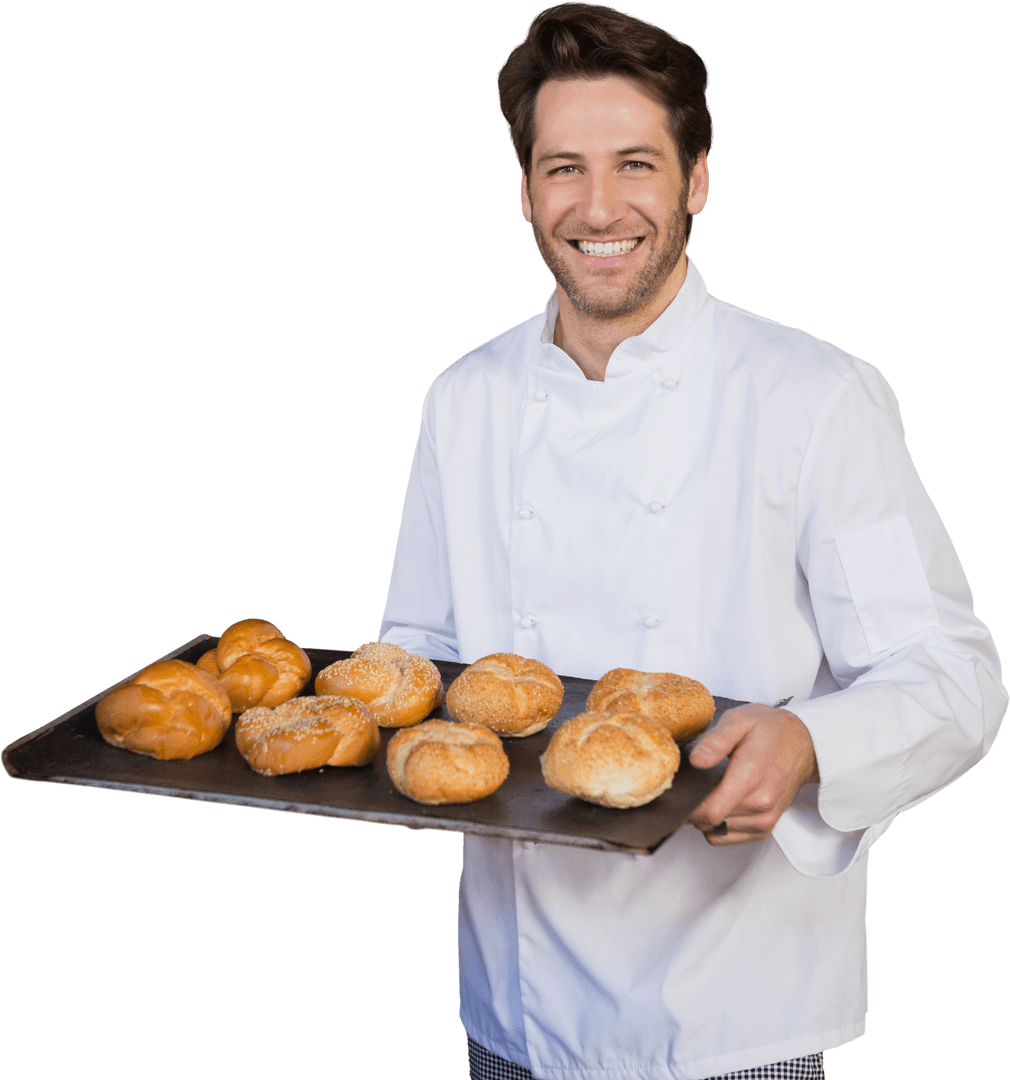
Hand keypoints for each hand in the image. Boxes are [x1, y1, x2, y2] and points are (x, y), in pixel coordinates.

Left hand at [687, 704, 818, 844]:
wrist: (803, 743)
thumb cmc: (770, 730)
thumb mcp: (740, 721)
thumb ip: (716, 740)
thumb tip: (697, 761)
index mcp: (751, 776)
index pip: (711, 811)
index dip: (689, 803)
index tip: (682, 789)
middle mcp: (761, 802)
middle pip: (709, 821)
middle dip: (694, 805)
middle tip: (695, 783)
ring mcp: (765, 818)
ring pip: (716, 831)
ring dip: (706, 815)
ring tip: (713, 789)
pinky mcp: (765, 828)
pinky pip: (727, 837)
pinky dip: (718, 824)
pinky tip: (722, 801)